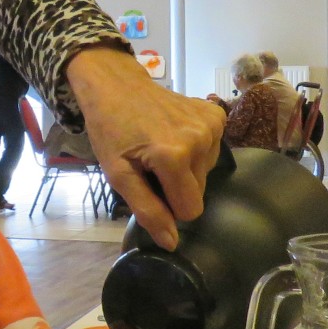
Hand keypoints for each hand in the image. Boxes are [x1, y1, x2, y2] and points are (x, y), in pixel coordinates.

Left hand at [67, 45, 224, 249]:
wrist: (116, 85)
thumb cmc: (110, 130)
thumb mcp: (118, 175)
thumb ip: (147, 210)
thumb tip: (172, 243)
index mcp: (174, 156)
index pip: (190, 209)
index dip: (168, 207)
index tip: (149, 187)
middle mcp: (200, 139)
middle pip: (199, 192)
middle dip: (176, 187)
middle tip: (151, 165)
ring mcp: (212, 124)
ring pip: (206, 173)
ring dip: (185, 168)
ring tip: (160, 148)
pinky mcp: (216, 114)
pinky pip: (212, 150)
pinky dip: (195, 149)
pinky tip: (175, 135)